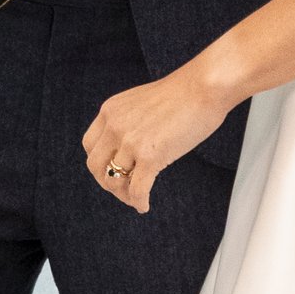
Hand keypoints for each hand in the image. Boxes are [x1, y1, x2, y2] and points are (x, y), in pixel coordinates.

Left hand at [82, 58, 240, 214]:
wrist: (204, 87)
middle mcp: (114, 125)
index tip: (112, 171)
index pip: (89, 145)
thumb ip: (129, 121)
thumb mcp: (141, 102)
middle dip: (107, 182)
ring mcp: (130, 141)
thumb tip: (128, 149)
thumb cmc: (183, 94)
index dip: (99, 163)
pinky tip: (145, 206)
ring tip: (136, 199)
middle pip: (95, 165)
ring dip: (123, 195)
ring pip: (114, 181)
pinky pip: (137, 189)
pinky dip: (138, 202)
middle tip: (122, 190)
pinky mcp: (150, 156)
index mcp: (110, 110)